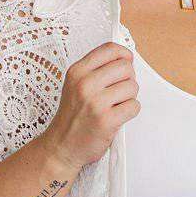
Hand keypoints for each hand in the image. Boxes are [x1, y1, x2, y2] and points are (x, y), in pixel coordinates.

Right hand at [41, 41, 140, 169]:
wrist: (61, 146)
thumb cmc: (72, 116)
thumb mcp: (75, 85)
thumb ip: (95, 70)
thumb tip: (125, 60)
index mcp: (77, 71)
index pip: (110, 49)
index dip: (124, 56)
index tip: (125, 65)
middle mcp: (85, 84)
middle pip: (125, 67)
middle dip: (128, 79)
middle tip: (119, 92)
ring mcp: (96, 102)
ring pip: (133, 87)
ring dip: (129, 97)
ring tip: (116, 106)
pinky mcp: (106, 120)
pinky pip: (134, 106)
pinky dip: (130, 112)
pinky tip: (118, 116)